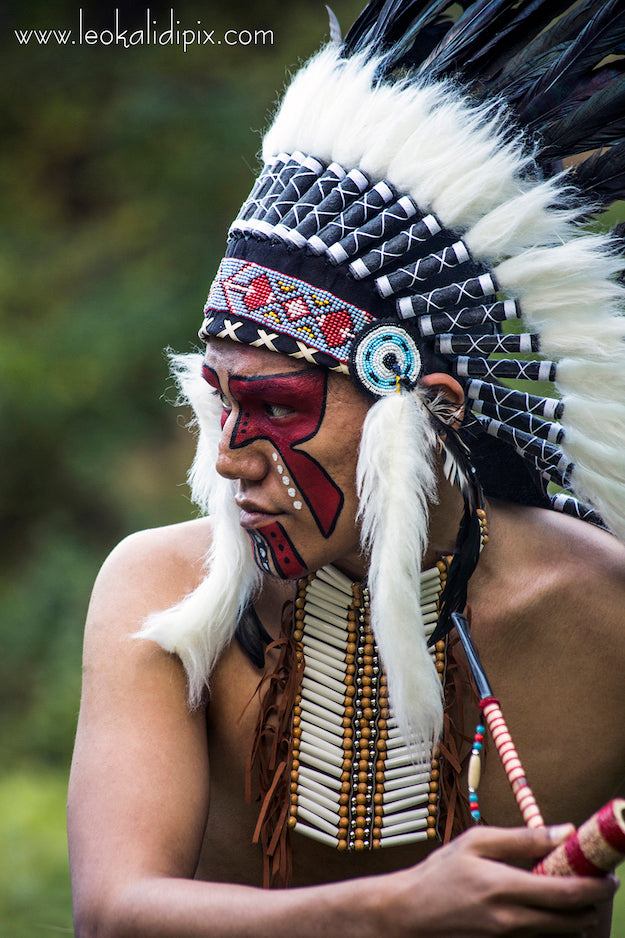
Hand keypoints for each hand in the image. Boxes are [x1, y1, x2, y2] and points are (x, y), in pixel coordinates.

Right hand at [375, 825, 617, 936]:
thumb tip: (563, 831)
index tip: (610, 876)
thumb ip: (521, 838)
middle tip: (596, 884)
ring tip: (573, 896)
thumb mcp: (476, 842)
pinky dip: (555, 928)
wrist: (410, 914)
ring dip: (576, 918)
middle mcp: (511, 921)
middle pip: (573, 922)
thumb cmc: (440, 874)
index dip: (596, 887)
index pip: (567, 894)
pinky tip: (548, 911)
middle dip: (592, 904)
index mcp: (505, 888)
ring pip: (561, 935)